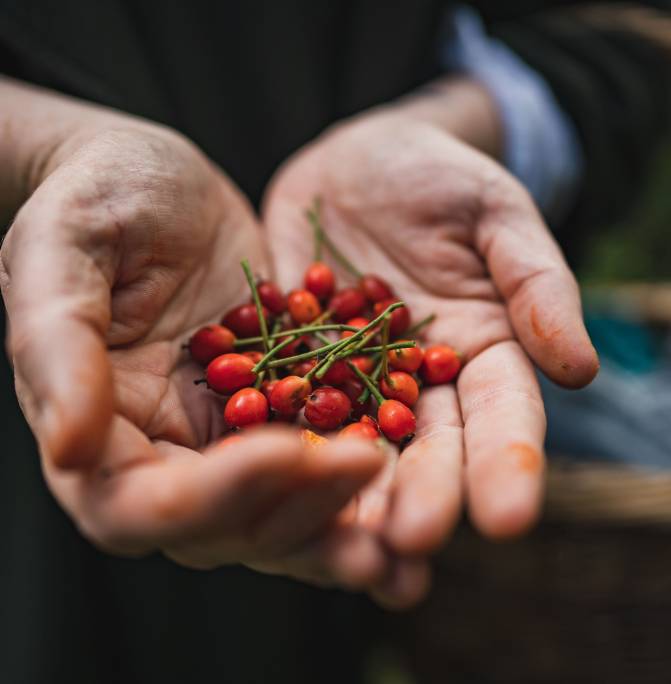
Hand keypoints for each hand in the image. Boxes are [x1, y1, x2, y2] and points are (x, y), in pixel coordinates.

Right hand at [0, 86, 387, 588]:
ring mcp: (224, 434)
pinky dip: (362, 478)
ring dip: (343, 526)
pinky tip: (414, 479)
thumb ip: (57, 345)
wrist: (154, 177)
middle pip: (226, 525)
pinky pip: (320, 453)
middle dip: (301, 519)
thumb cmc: (94, 196)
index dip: (216, 494)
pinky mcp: (276, 405)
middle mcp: (163, 449)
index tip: (289, 451)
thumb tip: (69, 450)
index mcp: (99, 428)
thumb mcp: (61, 249)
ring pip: (282, 508)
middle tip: (376, 502)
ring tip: (412, 539)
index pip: (143, 503)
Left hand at [264, 83, 598, 602]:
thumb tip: (578, 369)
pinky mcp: (292, 362)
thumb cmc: (443, 180)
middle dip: (421, 496)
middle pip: (425, 448)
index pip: (503, 418)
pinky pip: (282, 402)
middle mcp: (419, 382)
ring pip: (353, 443)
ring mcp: (351, 378)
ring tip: (341, 543)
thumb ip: (535, 285)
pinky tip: (263, 476)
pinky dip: (276, 440)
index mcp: (483, 353)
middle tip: (408, 544)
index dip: (507, 466)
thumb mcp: (497, 216)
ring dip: (347, 494)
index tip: (507, 521)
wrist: (362, 166)